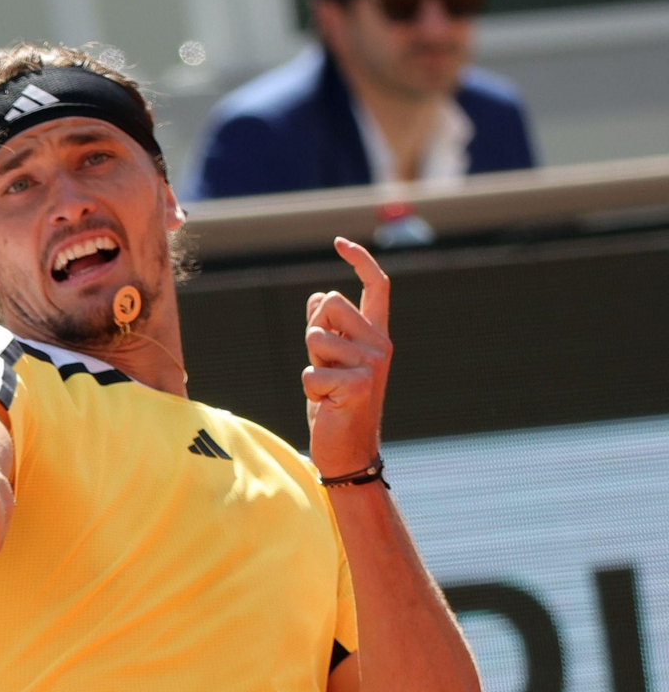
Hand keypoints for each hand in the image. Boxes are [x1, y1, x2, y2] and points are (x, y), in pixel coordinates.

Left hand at [303, 237, 392, 478]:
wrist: (347, 450)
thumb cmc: (335, 403)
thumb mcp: (327, 361)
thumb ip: (325, 329)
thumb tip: (317, 296)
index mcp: (376, 335)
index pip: (376, 287)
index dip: (360, 260)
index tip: (339, 242)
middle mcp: (381, 345)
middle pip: (329, 303)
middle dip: (312, 331)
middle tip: (324, 366)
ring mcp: (373, 365)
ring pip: (314, 337)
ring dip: (310, 363)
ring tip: (327, 387)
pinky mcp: (358, 385)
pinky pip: (310, 371)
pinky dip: (309, 389)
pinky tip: (326, 404)